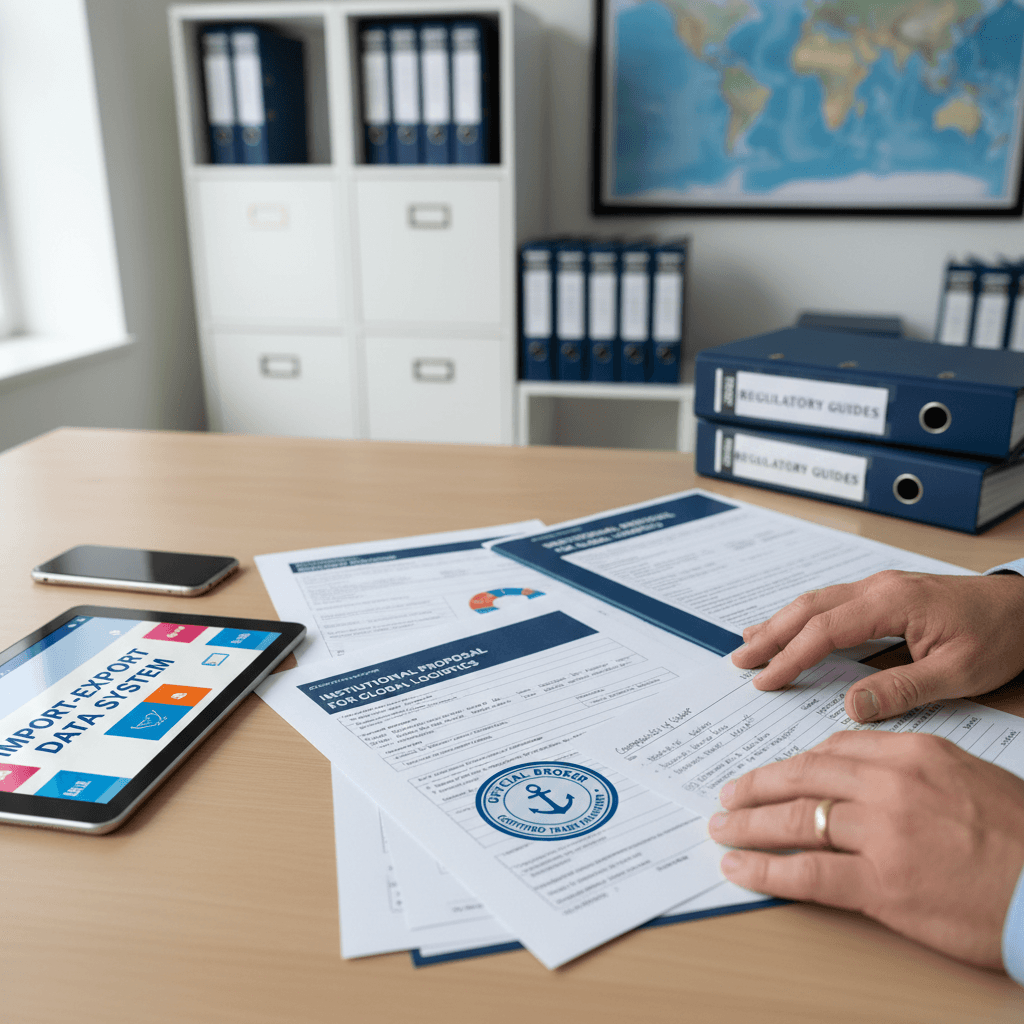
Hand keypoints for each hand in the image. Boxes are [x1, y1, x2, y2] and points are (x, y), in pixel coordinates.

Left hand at [709, 731, 1023, 969]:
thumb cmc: (1023, 837)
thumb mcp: (968, 778)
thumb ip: (911, 771)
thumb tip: (864, 777)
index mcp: (913, 754)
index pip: (833, 750)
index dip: (793, 764)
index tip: (773, 774)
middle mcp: (891, 786)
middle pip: (803, 777)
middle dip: (756, 786)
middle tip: (728, 794)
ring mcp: (884, 834)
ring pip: (795, 820)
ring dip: (748, 824)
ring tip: (722, 828)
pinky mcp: (883, 886)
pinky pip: (808, 873)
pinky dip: (765, 870)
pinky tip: (739, 868)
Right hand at [732, 571, 1023, 722]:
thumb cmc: (1001, 636)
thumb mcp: (958, 673)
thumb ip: (902, 689)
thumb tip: (850, 707)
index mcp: (891, 603)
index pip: (825, 631)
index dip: (790, 657)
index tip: (764, 679)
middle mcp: (878, 587)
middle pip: (809, 608)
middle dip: (771, 634)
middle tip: (739, 659)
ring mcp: (881, 587)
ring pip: (817, 600)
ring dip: (781, 621)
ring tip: (751, 641)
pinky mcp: (886, 593)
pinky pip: (832, 601)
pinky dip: (804, 616)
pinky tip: (792, 625)